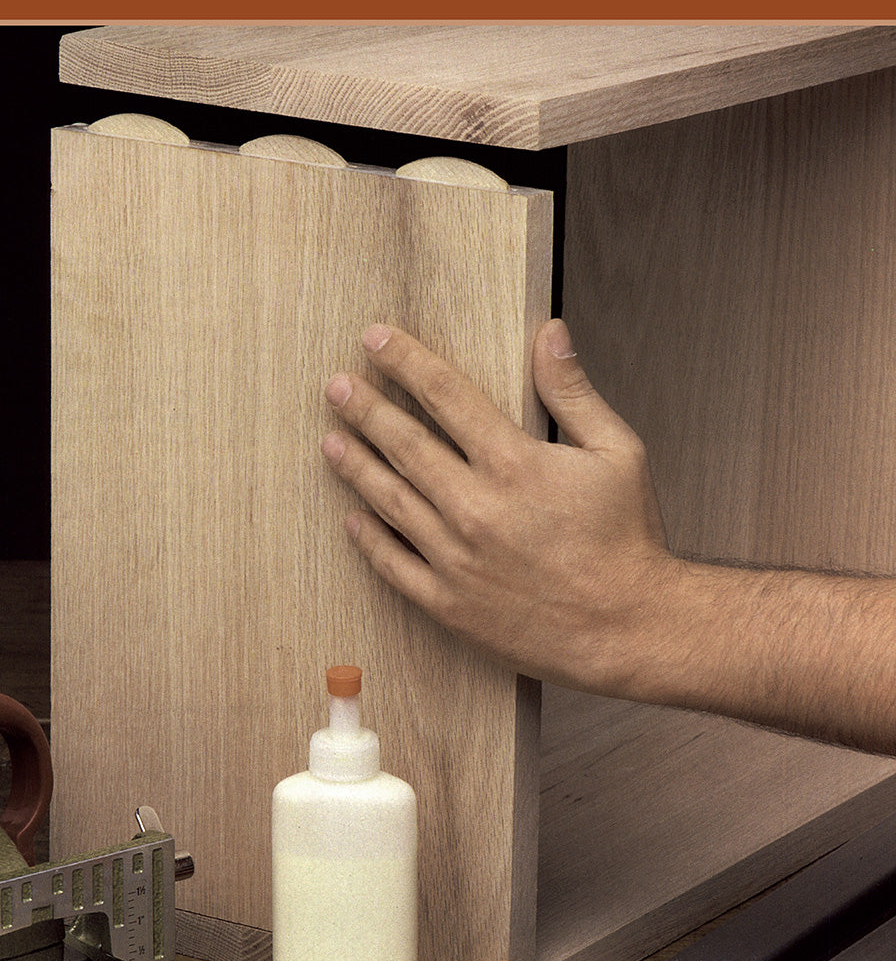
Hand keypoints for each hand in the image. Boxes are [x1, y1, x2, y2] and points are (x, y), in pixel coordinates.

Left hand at [320, 319, 677, 696]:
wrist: (629, 628)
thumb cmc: (627, 540)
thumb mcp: (616, 452)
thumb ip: (572, 391)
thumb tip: (549, 332)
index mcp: (514, 464)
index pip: (444, 394)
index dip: (405, 361)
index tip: (376, 340)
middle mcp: (475, 507)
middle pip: (403, 443)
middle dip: (364, 408)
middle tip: (336, 386)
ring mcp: (456, 558)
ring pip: (389, 500)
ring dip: (355, 465)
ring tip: (331, 440)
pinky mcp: (449, 603)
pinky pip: (393, 564)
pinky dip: (368, 539)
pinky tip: (352, 517)